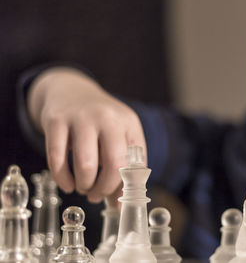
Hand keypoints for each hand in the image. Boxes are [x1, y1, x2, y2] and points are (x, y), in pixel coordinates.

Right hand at [28, 67, 145, 202]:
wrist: (71, 91)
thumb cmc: (99, 123)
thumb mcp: (118, 137)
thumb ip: (122, 169)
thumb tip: (120, 208)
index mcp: (129, 123)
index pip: (136, 163)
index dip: (127, 187)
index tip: (118, 200)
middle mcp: (108, 117)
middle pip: (114, 164)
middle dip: (104, 188)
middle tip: (96, 195)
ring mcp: (82, 117)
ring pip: (86, 164)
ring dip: (84, 185)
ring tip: (83, 187)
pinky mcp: (56, 120)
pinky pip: (57, 159)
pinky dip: (62, 179)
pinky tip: (66, 185)